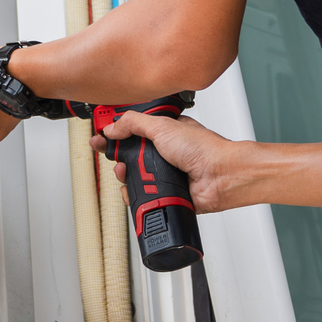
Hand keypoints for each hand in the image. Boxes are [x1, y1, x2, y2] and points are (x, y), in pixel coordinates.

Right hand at [90, 113, 321, 211]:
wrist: (222, 176)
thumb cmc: (205, 149)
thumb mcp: (163, 126)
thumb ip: (133, 124)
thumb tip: (112, 127)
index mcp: (164, 133)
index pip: (132, 132)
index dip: (114, 134)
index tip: (99, 138)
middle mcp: (164, 154)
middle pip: (129, 157)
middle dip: (118, 158)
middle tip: (112, 157)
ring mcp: (165, 175)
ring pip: (134, 178)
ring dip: (126, 178)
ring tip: (127, 175)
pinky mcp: (167, 194)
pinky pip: (144, 197)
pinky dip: (137, 196)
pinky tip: (137, 192)